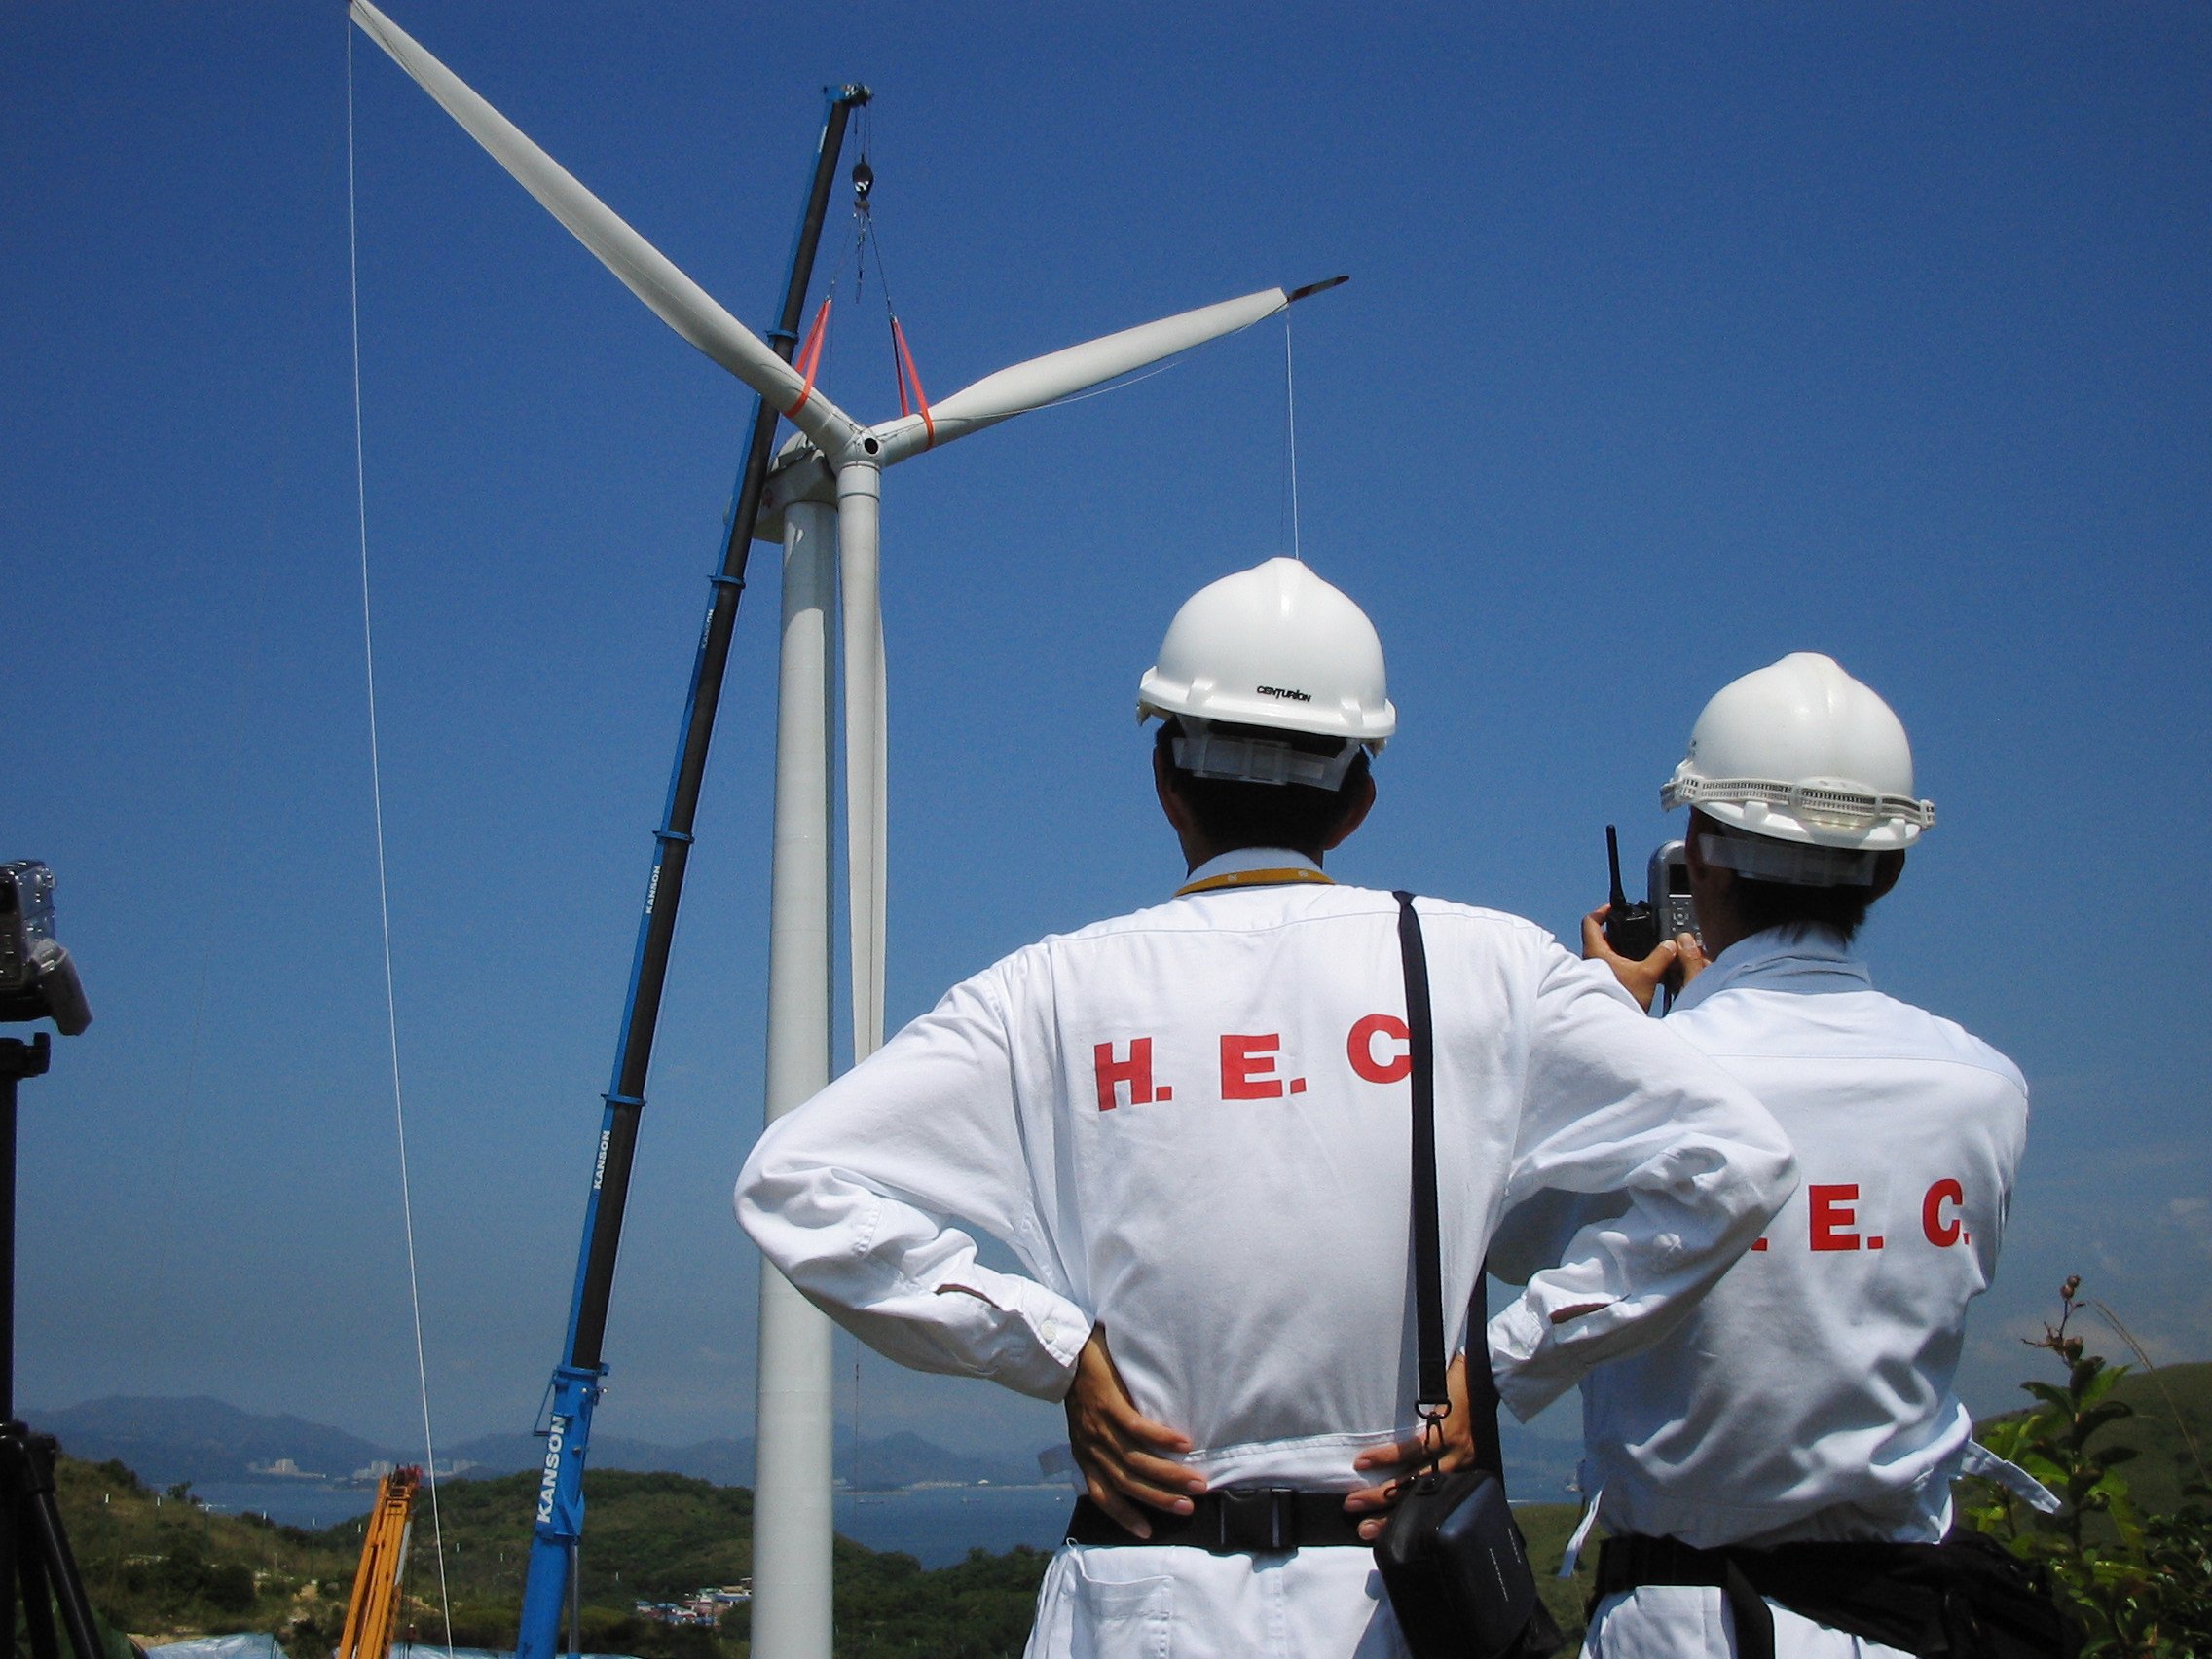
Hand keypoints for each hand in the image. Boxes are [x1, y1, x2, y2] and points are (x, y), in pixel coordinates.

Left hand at [1062, 1324, 1203, 1537]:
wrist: (1065, 1353)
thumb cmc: (1082, 1389)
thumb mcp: (1086, 1427)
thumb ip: (1104, 1447)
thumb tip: (1132, 1466)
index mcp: (1085, 1455)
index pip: (1103, 1495)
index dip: (1124, 1516)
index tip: (1148, 1532)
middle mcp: (1091, 1446)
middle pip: (1127, 1483)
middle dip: (1159, 1498)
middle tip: (1188, 1507)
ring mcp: (1099, 1426)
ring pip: (1136, 1460)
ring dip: (1168, 1474)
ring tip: (1196, 1481)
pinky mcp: (1109, 1404)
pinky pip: (1138, 1428)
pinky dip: (1162, 1438)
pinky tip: (1184, 1444)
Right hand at [1344, 1351, 1474, 1541]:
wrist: (1488, 1372)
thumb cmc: (1467, 1401)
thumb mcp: (1457, 1435)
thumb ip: (1437, 1451)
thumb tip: (1403, 1461)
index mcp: (1460, 1471)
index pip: (1429, 1503)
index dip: (1403, 1519)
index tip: (1378, 1530)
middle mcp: (1459, 1467)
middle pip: (1419, 1500)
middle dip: (1388, 1517)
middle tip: (1362, 1529)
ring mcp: (1454, 1451)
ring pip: (1413, 1480)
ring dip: (1380, 1493)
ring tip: (1355, 1501)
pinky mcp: (1447, 1431)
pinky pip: (1413, 1448)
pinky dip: (1387, 1456)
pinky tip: (1365, 1461)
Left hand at [1582, 905, 1701, 1010]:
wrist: (1611, 1027)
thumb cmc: (1621, 1000)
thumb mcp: (1647, 975)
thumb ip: (1661, 957)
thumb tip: (1670, 945)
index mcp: (1595, 952)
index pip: (1590, 922)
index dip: (1601, 911)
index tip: (1613, 908)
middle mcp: (1589, 961)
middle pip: (1599, 937)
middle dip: (1618, 933)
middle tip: (1633, 932)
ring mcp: (1591, 973)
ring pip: (1603, 953)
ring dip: (1619, 950)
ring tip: (1638, 952)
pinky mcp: (1598, 984)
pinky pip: (1607, 967)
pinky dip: (1619, 964)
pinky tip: (1634, 970)